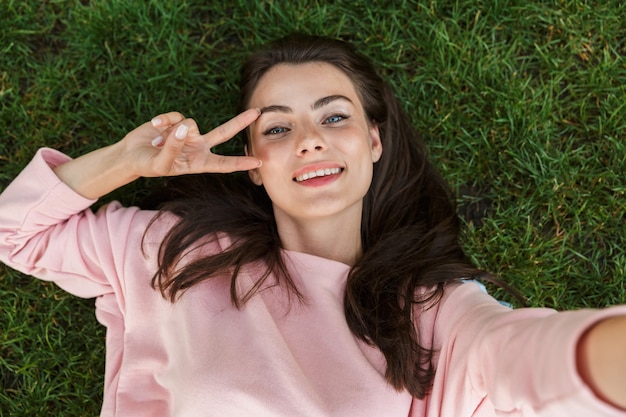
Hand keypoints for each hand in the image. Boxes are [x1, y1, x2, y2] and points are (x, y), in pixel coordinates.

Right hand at [123, 109, 261, 177]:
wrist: (131, 154)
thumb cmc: (147, 165)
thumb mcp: (160, 164)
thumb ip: (173, 148)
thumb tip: (183, 128)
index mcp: (199, 163)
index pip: (223, 164)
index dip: (240, 163)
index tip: (258, 163)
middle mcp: (198, 146)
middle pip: (224, 132)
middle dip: (240, 122)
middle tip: (257, 112)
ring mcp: (188, 133)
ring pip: (190, 124)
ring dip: (172, 132)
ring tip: (157, 143)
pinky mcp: (176, 120)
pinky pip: (175, 116)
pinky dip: (164, 121)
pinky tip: (154, 126)